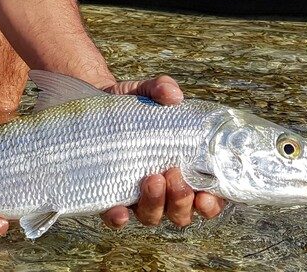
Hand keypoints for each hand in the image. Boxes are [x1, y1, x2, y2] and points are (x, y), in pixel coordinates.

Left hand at [99, 76, 225, 228]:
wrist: (95, 104)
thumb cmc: (132, 104)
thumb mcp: (147, 91)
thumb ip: (162, 88)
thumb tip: (173, 95)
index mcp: (184, 169)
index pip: (206, 198)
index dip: (211, 204)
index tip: (207, 196)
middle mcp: (164, 190)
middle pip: (181, 213)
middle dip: (181, 200)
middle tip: (174, 174)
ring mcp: (137, 196)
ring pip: (152, 216)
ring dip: (156, 204)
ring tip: (152, 179)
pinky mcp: (109, 196)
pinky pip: (115, 217)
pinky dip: (119, 218)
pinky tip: (119, 211)